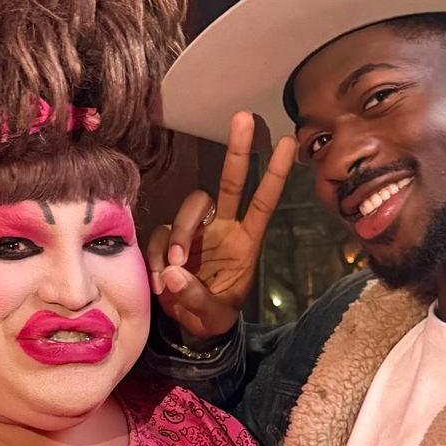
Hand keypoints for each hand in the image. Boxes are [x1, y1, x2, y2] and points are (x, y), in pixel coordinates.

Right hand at [147, 112, 295, 341]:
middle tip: (244, 117)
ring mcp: (196, 230)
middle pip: (231, 182)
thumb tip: (172, 271)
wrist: (190, 328)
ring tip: (173, 269)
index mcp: (246, 242)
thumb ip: (196, 298)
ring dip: (179, 234)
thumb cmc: (214, 317)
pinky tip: (160, 281)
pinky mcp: (169, 238)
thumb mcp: (214, 317)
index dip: (275, 174)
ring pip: (189, 208)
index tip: (288, 141)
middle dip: (238, 150)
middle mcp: (223, 227)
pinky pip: (160, 232)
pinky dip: (157, 254)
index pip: (264, 203)